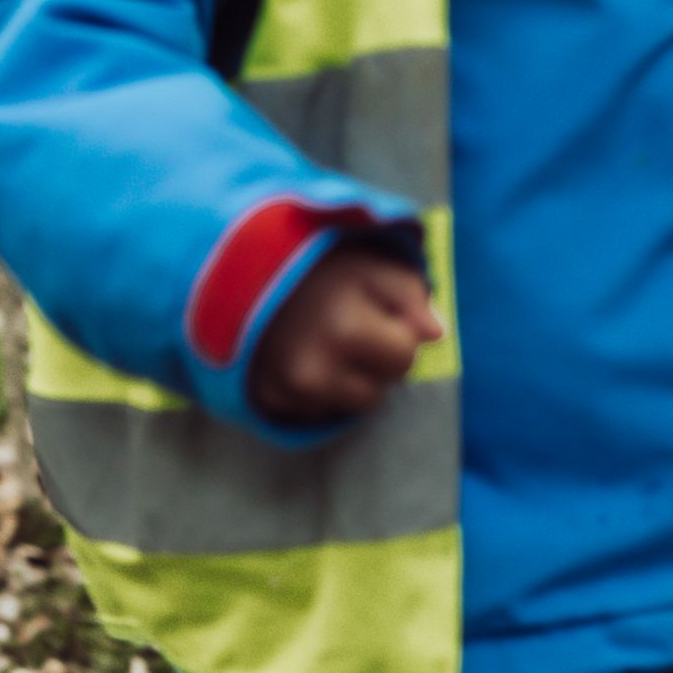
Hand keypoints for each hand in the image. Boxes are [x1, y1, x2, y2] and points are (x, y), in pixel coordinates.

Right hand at [249, 245, 443, 422]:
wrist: (237, 267)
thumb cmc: (314, 264)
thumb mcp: (368, 261)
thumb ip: (411, 292)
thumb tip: (436, 334)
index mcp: (344, 329)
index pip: (404, 358)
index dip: (398, 334)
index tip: (376, 313)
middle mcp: (313, 371)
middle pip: (378, 392)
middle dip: (375, 364)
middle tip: (351, 329)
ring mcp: (287, 391)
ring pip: (348, 408)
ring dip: (349, 382)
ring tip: (327, 343)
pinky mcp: (268, 401)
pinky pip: (316, 411)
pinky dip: (318, 391)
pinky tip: (303, 357)